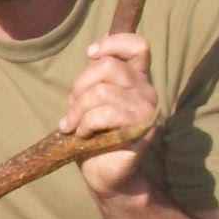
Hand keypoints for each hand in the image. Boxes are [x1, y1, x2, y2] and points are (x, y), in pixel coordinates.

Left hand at [60, 32, 158, 200]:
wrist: (104, 176)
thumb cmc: (95, 137)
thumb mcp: (91, 101)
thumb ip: (96, 78)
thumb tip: (93, 52)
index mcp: (137, 80)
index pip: (138, 46)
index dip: (113, 43)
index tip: (90, 54)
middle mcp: (147, 92)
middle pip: (108, 67)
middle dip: (79, 86)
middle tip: (71, 110)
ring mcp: (147, 111)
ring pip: (101, 92)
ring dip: (78, 110)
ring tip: (73, 126)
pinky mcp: (142, 131)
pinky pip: (105, 115)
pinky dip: (85, 124)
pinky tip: (82, 136)